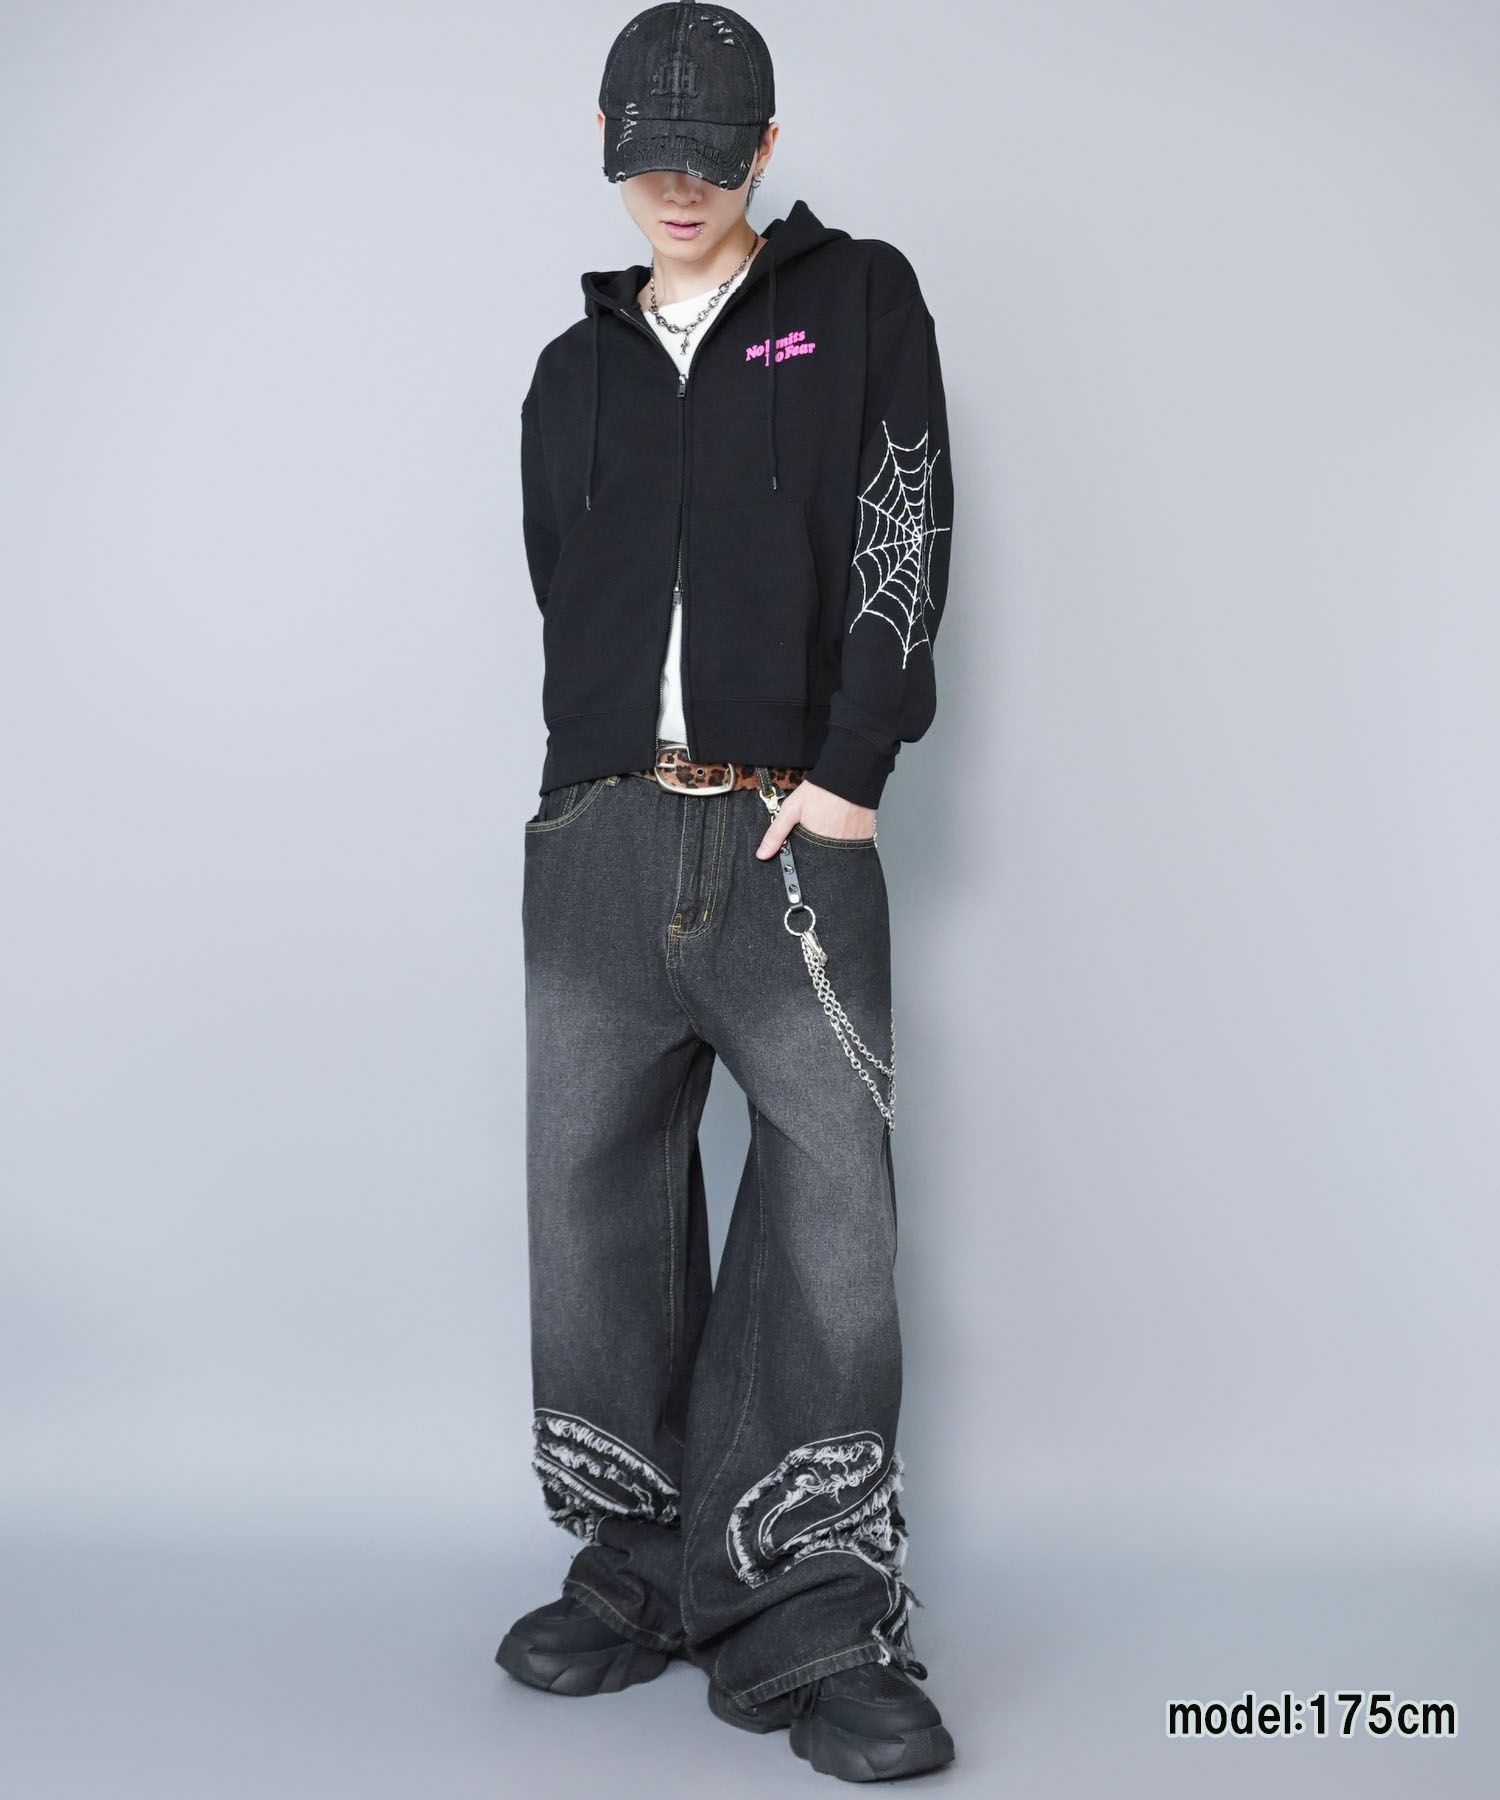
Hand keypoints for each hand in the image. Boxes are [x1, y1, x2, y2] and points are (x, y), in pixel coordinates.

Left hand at [754, 779, 876, 858]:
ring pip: (838, 855)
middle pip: (822, 861)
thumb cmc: (820, 791)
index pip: (806, 864)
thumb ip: (776, 833)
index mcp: (815, 843)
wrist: (848, 775)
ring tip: (829, 829)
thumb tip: (762, 854)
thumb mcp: (791, 809)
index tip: (799, 854)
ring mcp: (851, 844)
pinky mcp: (864, 838)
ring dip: (832, 849)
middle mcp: (834, 848)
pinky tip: (842, 829)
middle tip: (816, 834)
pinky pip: (854, 848)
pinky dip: (847, 843)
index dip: (802, 860)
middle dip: (817, 854)